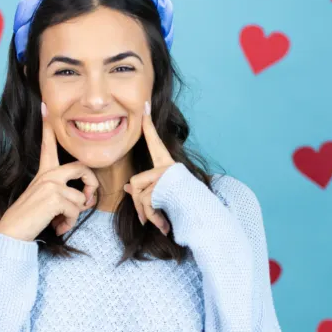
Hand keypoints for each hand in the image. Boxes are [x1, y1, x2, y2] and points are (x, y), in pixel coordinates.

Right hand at [0, 102, 99, 241]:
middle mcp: (48, 174)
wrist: (12, 232)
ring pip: (82, 198)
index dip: (48, 126)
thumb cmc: (30, 218)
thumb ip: (64, 194)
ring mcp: (50, 183)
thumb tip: (85, 201)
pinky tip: (57, 227)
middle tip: (88, 201)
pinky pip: (76, 210)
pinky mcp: (54, 196)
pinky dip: (69, 223)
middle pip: (82, 168)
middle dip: (92, 186)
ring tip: (61, 221)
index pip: (48, 145)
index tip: (45, 106)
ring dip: (75, 215)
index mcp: (44, 172)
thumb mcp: (46, 200)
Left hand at [122, 101, 174, 235]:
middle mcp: (168, 166)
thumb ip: (145, 191)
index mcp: (167, 165)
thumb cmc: (183, 208)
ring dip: (146, 214)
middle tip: (145, 219)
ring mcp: (168, 174)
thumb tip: (128, 188)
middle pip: (136, 182)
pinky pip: (147, 200)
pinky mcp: (167, 183)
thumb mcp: (161, 198)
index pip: (154, 141)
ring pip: (140, 194)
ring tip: (160, 224)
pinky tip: (164, 226)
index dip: (148, 124)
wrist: (203, 218)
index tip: (144, 105)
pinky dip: (152, 217)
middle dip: (138, 205)